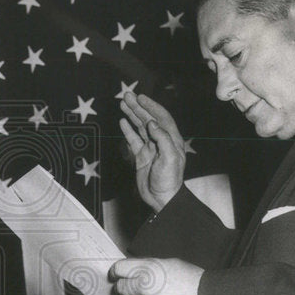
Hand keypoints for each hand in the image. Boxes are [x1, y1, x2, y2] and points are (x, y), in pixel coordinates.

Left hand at [110, 257, 202, 294]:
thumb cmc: (193, 282)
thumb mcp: (170, 264)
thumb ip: (148, 267)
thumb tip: (132, 271)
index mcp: (148, 270)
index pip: (119, 269)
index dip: (116, 272)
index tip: (116, 276)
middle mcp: (143, 288)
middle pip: (120, 289)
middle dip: (126, 289)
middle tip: (135, 290)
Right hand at [119, 92, 191, 211]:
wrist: (162, 198)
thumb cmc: (169, 180)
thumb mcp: (170, 158)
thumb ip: (162, 139)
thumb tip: (151, 123)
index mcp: (172, 139)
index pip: (161, 117)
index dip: (151, 106)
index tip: (140, 97)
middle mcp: (161, 141)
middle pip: (149, 119)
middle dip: (138, 107)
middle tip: (126, 96)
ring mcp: (151, 148)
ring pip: (140, 127)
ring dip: (132, 115)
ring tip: (122, 104)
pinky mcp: (142, 156)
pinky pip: (134, 139)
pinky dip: (128, 130)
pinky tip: (123, 121)